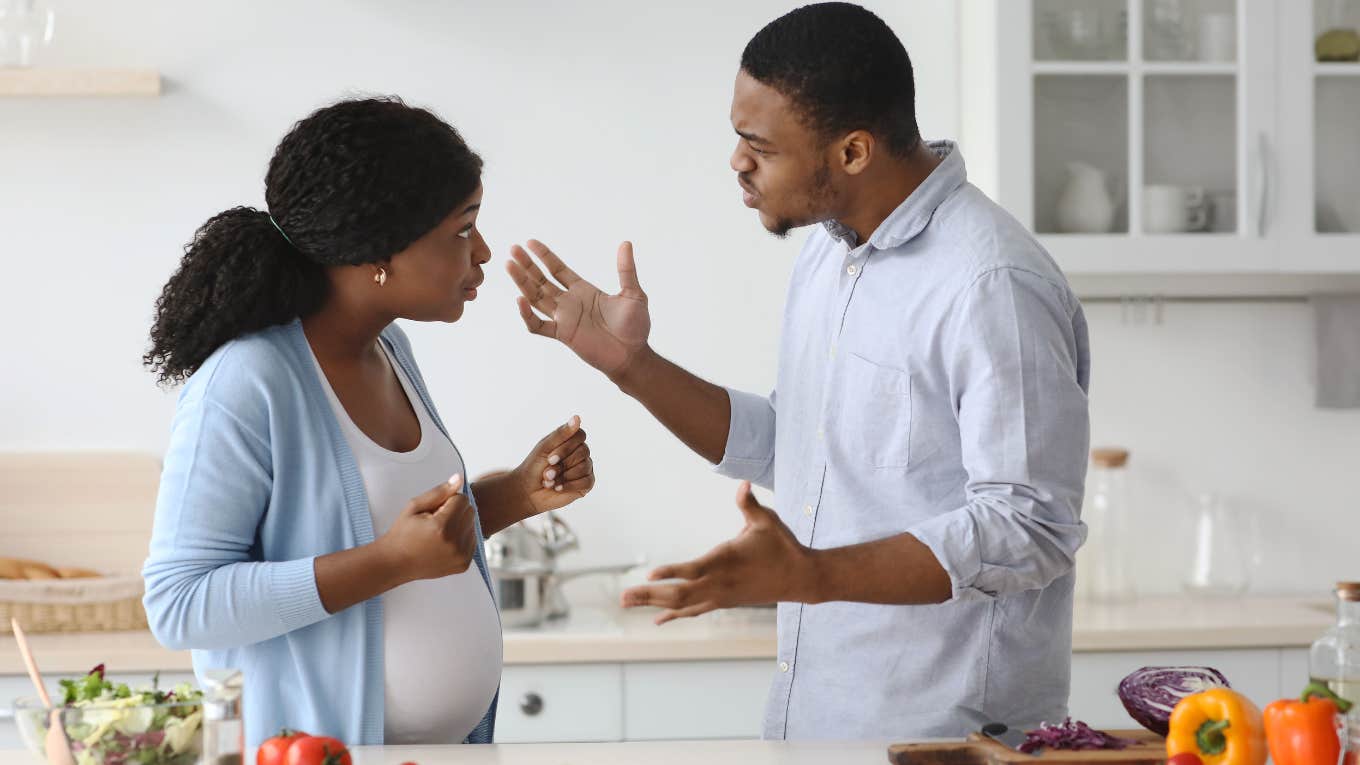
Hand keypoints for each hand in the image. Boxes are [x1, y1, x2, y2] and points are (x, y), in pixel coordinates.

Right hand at [376, 474, 477, 582]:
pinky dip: (461, 538)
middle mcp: (454, 543)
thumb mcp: (414, 507)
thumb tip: (459, 478)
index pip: (462, 499)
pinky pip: (472, 541)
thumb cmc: (402, 533)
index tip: (434, 510)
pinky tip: (444, 542)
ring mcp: (460, 556)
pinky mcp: (463, 564)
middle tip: (436, 521)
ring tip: (439, 533)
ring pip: (473, 526)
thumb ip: (439, 492)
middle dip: (456, 511)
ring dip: (460, 525)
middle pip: (470, 512)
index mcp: (441, 527)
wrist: (395, 563)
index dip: (448, 501)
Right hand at [507, 239, 650, 378]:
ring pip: (535, 298)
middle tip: (513, 249)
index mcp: (583, 290)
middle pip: (541, 280)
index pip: (557, 269)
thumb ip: (626, 269)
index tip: (530, 242)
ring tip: (509, 265)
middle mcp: (569, 302)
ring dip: (521, 282)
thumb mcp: (633, 293)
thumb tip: (625, 243)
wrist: (634, 355)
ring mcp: (564, 318)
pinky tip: (520, 300)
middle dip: (527, 265)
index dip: (544, 256)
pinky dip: (526, 315)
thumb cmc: (635, 327)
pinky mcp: (563, 335)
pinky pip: (538, 325)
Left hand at [513, 415, 595, 514]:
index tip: (550, 458)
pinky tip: (557, 487)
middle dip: (562, 464)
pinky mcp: (586, 483)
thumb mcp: (545, 447)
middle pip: (583, 452)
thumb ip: (561, 433)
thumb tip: (577, 417)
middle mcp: (581, 452)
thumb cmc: (535, 466)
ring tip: (549, 481)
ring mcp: (585, 467)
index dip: (566, 447)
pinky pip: (586, 481)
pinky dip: (569, 485)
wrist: (528, 490)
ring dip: (563, 476)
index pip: (580, 435)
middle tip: (546, 473)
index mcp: (571, 440)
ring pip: (584, 467)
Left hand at [621, 482, 816, 624]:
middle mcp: (719, 583)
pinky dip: (674, 614)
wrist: (800, 579)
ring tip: (627, 603)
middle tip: (623, 597)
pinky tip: (657, 620)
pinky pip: (693, 611)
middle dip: (649, 595)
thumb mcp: (767, 521)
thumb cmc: (782, 546)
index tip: (650, 575)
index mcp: (726, 560)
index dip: (671, 572)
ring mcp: (720, 596)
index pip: (694, 569)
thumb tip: (743, 484)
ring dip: (653, 605)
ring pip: (682, 604)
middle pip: (679, 593)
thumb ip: (749, 504)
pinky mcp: (723, 602)